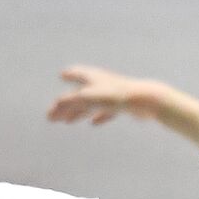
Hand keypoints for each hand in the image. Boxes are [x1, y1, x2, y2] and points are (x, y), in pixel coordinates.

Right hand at [46, 65, 165, 124]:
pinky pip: (106, 112)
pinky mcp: (123, 106)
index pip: (77, 74)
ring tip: (67, 121)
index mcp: (93, 77)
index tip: (62, 75)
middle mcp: (102, 84)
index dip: (69, 75)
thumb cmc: (116, 96)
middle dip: (65, 105)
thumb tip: (53, 108)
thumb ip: (70, 103)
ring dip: (78, 113)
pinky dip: (98, 117)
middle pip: (79, 94)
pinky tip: (93, 124)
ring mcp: (113, 95)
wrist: (146, 101)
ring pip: (91, 104)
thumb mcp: (89, 99)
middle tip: (52, 115)